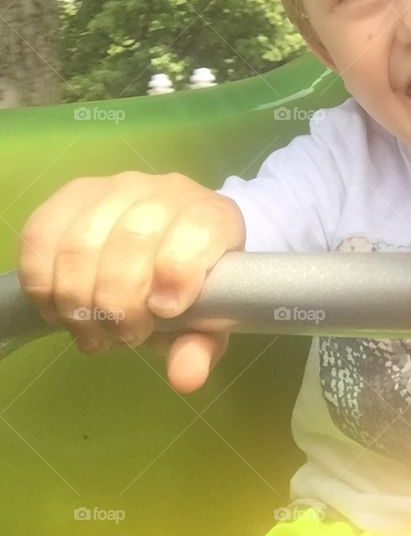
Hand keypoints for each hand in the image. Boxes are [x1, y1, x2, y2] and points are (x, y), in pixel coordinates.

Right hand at [17, 171, 244, 393]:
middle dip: (120, 302)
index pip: (198, 229)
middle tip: (122, 336)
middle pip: (134, 238)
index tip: (164, 312)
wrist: (170, 243)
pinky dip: (43, 284)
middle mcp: (166, 192)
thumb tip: (186, 377)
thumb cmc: (193, 286)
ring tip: (92, 333)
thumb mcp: (207, 321)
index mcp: (213, 217)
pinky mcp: (71, 196)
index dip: (178, 272)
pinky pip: (41, 237)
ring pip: (82, 242)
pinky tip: (60, 311)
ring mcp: (116, 189)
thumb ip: (200, 346)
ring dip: (78, 301)